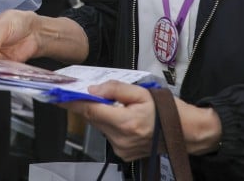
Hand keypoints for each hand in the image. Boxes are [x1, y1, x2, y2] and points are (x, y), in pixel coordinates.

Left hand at [64, 82, 221, 160]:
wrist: (186, 132)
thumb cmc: (166, 110)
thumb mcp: (142, 92)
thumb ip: (115, 89)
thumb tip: (94, 89)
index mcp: (125, 122)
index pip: (90, 110)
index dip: (72, 102)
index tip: (58, 96)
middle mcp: (121, 139)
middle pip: (93, 118)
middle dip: (90, 104)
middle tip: (90, 92)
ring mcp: (122, 149)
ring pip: (100, 126)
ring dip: (102, 114)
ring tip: (117, 106)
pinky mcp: (124, 154)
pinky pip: (108, 134)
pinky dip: (110, 124)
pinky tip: (122, 117)